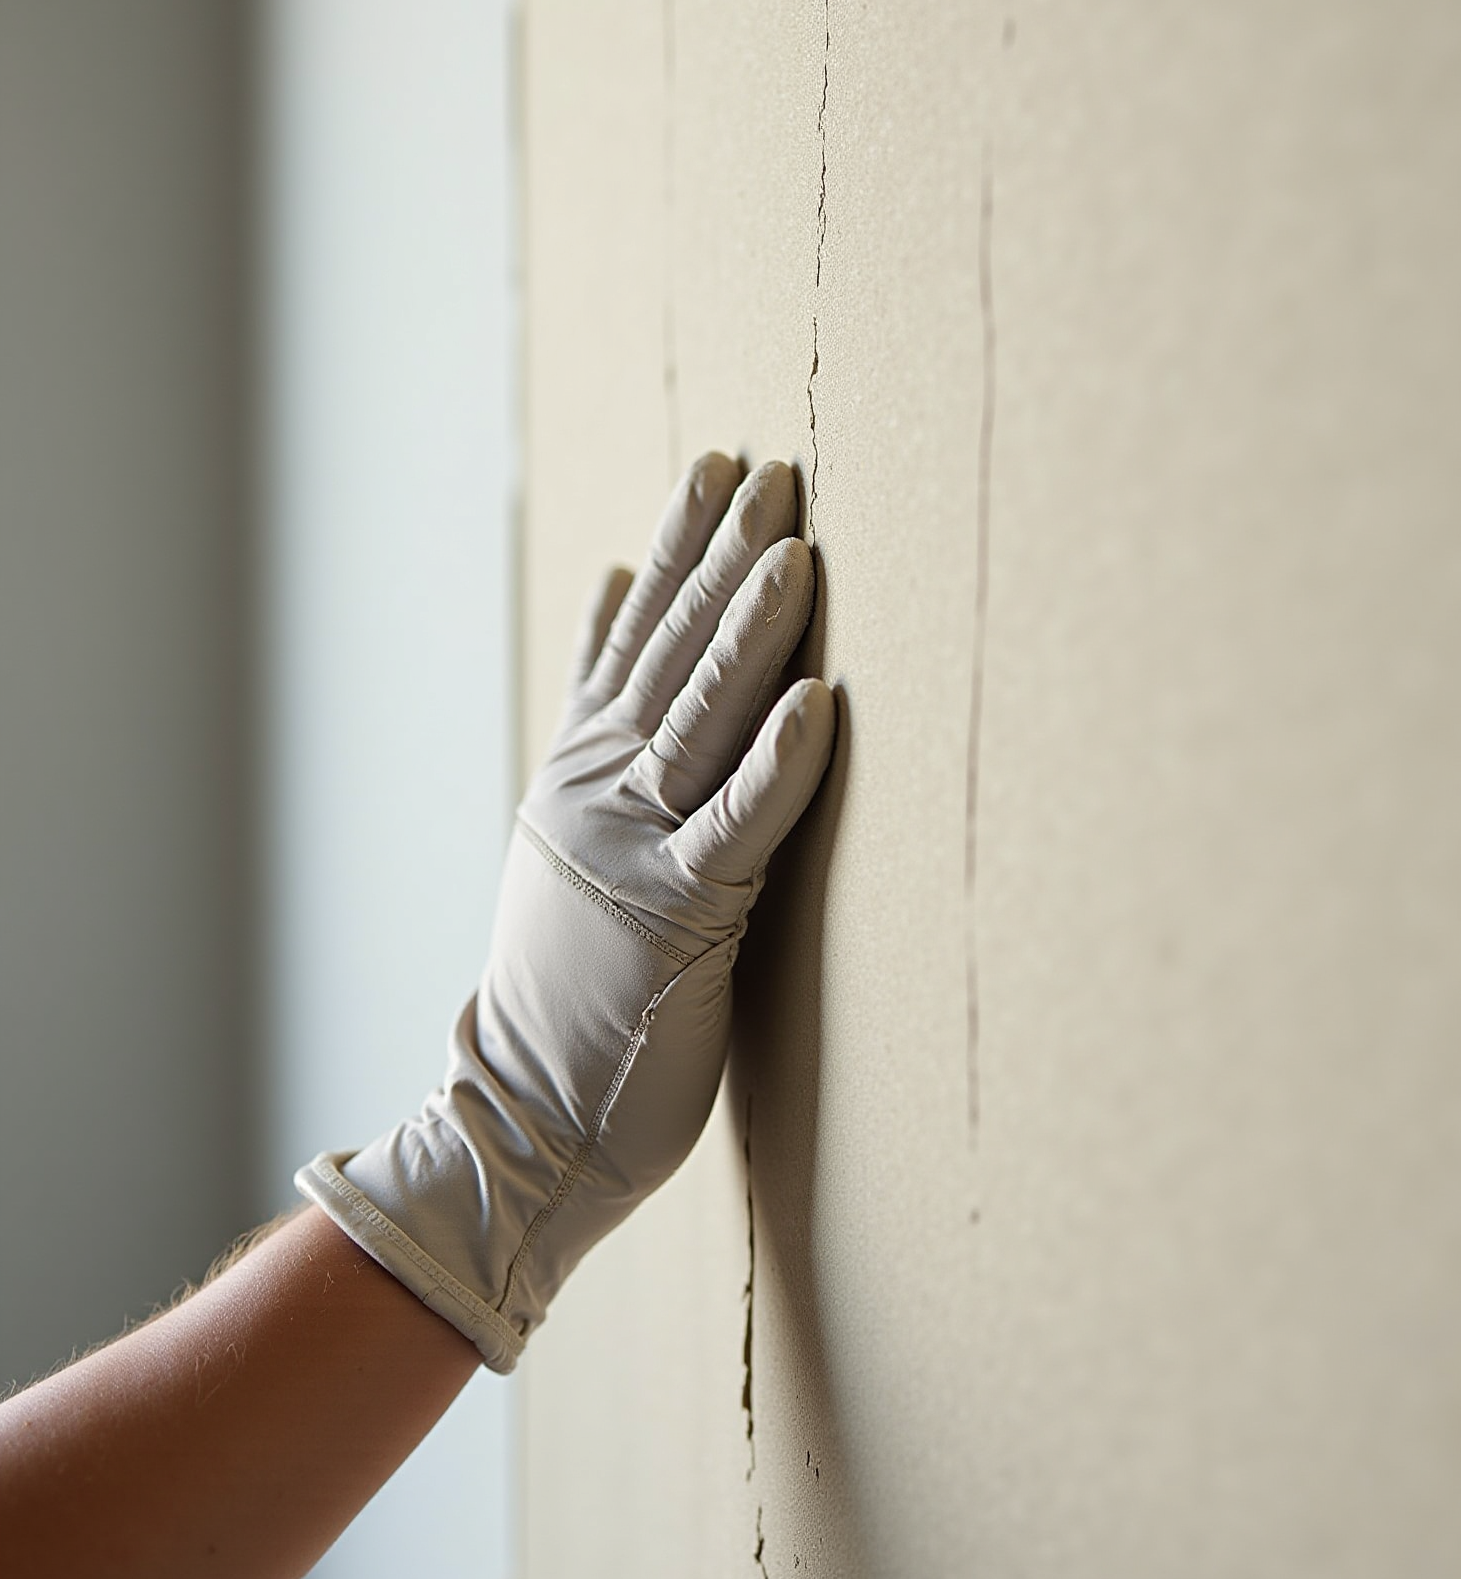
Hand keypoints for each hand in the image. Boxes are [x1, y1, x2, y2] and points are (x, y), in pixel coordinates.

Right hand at [297, 455, 834, 1367]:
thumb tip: (607, 594)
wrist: (523, 1116)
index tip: (719, 462)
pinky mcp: (680, 921)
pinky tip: (819, 702)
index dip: (678, 542)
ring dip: (749, 630)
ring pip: (699, 718)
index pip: (632, 631)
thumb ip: (591, 719)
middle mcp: (600, 791)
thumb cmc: (565, 987)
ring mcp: (635, 850)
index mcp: (579, 768)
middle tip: (772, 469)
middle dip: (723, 554)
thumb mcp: (560, 831)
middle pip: (671, 651)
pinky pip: (739, 826)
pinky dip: (779, 762)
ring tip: (794, 547)